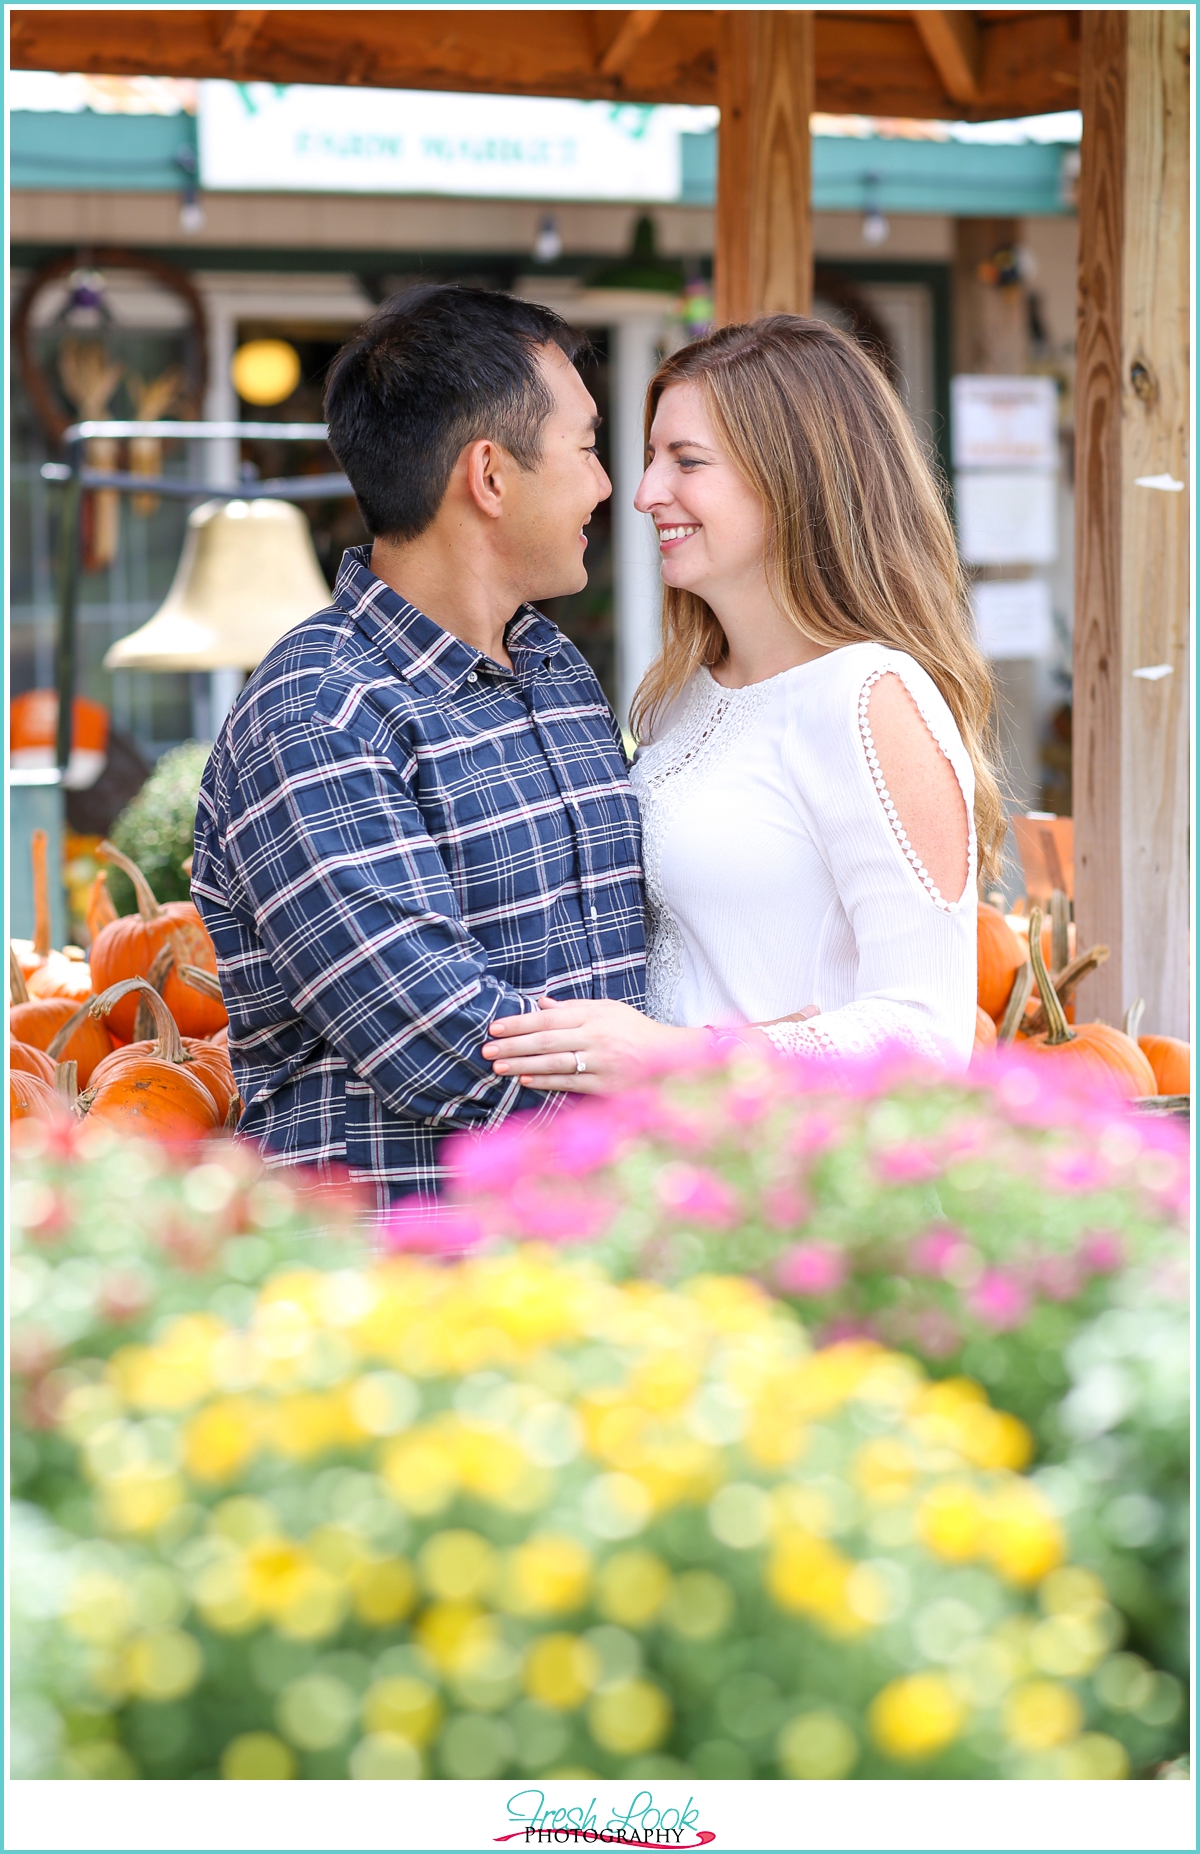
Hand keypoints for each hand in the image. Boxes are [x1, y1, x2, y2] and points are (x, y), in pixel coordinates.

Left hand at [482, 997, 705, 1093]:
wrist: (671, 1058)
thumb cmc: (635, 1030)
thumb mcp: (608, 1009)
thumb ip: (573, 1007)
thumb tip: (540, 1004)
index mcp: (594, 1015)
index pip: (549, 1017)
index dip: (520, 1022)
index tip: (495, 1027)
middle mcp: (596, 1037)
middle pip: (547, 1040)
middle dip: (513, 1045)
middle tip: (486, 1048)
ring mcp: (601, 1062)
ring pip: (555, 1063)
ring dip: (523, 1064)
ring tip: (498, 1066)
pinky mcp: (606, 1086)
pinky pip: (570, 1083)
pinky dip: (546, 1082)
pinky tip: (526, 1080)